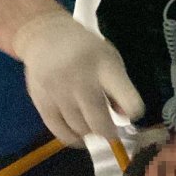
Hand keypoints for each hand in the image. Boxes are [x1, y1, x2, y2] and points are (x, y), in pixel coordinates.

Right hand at [13, 12, 144, 145]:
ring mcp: (59, 93)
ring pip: (80, 129)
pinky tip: (79, 137)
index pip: (128, 100)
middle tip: (111, 133)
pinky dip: (72, 139)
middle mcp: (81, 81)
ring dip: (91, 134)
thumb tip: (125, 117)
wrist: (45, 36)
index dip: (133, 111)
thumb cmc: (86, 49)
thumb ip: (120, 87)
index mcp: (105, 68)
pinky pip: (59, 131)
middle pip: (100, 122)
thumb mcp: (111, 58)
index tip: (131, 113)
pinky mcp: (41, 102)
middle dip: (109, 133)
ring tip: (93, 128)